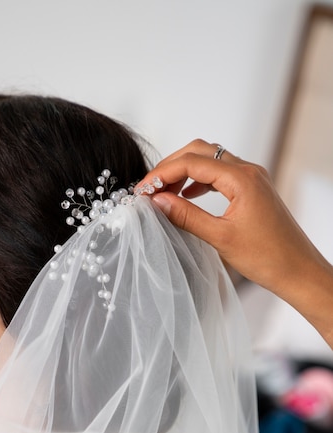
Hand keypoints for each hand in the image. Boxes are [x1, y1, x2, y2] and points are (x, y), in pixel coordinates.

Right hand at [139, 139, 332, 347]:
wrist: (298, 271)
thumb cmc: (267, 258)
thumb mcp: (220, 237)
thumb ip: (186, 216)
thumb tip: (157, 201)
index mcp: (242, 179)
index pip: (192, 163)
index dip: (162, 174)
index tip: (143, 190)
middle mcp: (248, 171)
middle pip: (200, 152)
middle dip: (171, 166)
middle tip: (149, 187)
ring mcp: (252, 179)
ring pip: (210, 161)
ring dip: (184, 172)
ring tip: (164, 193)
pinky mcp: (253, 190)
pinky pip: (220, 175)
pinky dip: (199, 181)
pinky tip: (186, 196)